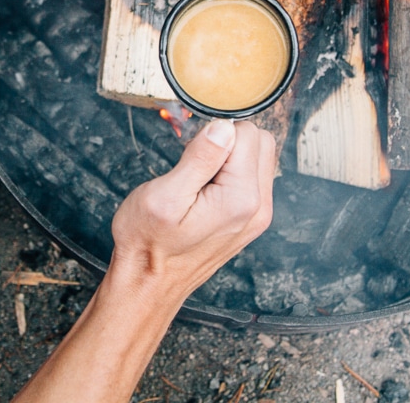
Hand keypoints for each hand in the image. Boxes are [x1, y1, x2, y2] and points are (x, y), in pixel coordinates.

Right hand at [110, 119, 276, 300]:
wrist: (149, 282)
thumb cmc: (149, 243)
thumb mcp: (164, 195)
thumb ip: (199, 159)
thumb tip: (224, 127)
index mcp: (241, 199)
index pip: (245, 133)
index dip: (213, 133)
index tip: (190, 155)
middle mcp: (258, 207)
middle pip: (260, 141)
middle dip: (226, 141)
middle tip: (193, 165)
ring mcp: (257, 215)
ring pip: (259, 156)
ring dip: (230, 156)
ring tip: (198, 178)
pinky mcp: (250, 219)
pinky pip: (252, 177)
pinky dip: (231, 172)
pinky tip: (206, 189)